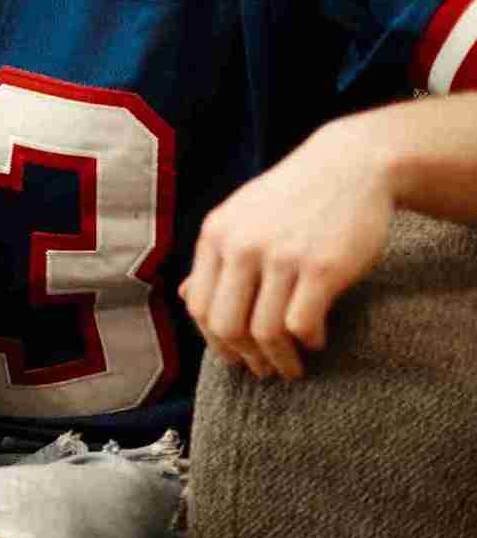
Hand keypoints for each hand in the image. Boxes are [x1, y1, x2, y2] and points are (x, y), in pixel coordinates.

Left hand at [181, 117, 396, 380]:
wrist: (350, 165)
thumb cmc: (293, 197)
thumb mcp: (242, 217)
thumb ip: (215, 257)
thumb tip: (185, 297)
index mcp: (215, 235)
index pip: (199, 307)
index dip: (215, 342)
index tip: (234, 357)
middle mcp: (241, 246)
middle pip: (226, 325)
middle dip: (243, 358)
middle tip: (263, 372)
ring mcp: (280, 256)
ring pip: (263, 332)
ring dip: (278, 360)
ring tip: (292, 367)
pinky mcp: (321, 267)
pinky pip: (301, 324)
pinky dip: (307, 342)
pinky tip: (317, 340)